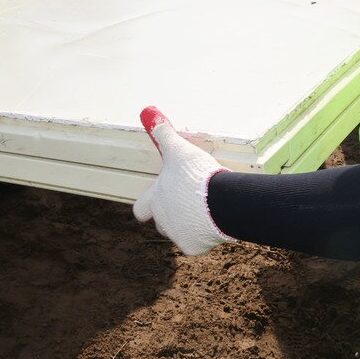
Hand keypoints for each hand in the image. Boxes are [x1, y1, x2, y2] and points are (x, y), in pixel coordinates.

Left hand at [133, 106, 234, 254]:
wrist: (220, 203)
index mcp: (154, 201)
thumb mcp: (178, 150)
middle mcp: (162, 221)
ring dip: (189, 224)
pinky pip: (198, 243)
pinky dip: (205, 235)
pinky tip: (216, 221)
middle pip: (161, 222)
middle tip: (190, 202)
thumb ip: (163, 134)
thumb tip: (148, 111)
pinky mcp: (194, 247)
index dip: (149, 203)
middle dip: (172, 214)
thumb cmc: (195, 176)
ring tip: (207, 209)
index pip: (140, 209)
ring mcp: (178, 236)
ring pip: (180, 232)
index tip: (160, 197)